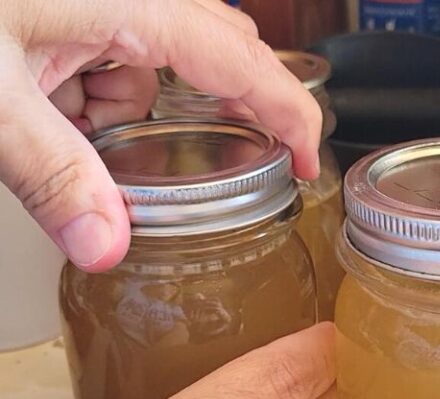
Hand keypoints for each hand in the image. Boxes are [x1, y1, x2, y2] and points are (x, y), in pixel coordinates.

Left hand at [0, 0, 321, 271]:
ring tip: (66, 124)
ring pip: (148, 62)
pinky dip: (88, 88)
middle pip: (211, 56)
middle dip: (204, 114)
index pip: (243, 61)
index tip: (307, 163)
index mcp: (133, 0)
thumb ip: (50, 173)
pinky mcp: (73, 6)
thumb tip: (107, 248)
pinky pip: (107, 52)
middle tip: (198, 163)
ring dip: (120, 107)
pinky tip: (49, 99)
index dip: (288, 114)